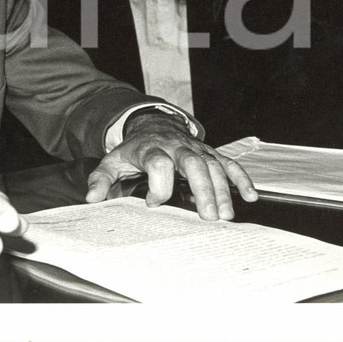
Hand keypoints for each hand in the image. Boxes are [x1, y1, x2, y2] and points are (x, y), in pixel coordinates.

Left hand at [85, 113, 257, 219]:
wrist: (153, 124)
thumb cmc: (134, 148)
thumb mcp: (113, 160)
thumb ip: (101, 178)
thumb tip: (92, 198)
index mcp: (152, 149)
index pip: (157, 163)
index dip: (157, 185)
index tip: (151, 204)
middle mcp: (177, 147)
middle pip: (192, 163)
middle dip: (202, 189)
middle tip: (208, 217)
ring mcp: (196, 149)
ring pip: (213, 166)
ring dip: (222, 190)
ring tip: (226, 216)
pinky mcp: (210, 153)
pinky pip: (229, 163)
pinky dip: (241, 178)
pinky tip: (250, 196)